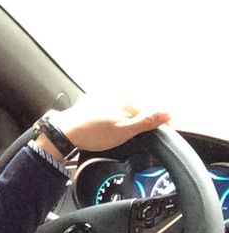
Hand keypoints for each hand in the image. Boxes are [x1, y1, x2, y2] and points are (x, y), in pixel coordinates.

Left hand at [37, 97, 170, 159]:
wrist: (63, 135)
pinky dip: (111, 123)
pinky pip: (107, 115)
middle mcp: (110, 94)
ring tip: (122, 137)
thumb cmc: (92, 133)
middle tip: (144, 137)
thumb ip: (146, 121)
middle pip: (134, 111)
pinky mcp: (88, 108)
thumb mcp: (124, 130)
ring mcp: (98, 100)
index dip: (158, 122)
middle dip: (140, 123)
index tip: (166, 131)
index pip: (147, 109)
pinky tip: (107, 133)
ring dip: (126, 123)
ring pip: (120, 113)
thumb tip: (168, 113)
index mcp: (122, 97)